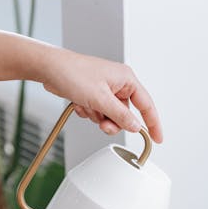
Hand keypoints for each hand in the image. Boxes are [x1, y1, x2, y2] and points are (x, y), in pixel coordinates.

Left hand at [41, 50, 162, 141]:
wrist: (50, 69)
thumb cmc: (73, 73)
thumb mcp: (100, 99)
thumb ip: (121, 116)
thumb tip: (136, 126)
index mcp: (126, 79)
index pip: (147, 105)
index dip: (153, 124)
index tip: (157, 139)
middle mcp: (118, 84)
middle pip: (126, 115)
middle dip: (113, 122)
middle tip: (103, 123)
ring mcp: (106, 90)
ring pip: (111, 117)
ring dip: (98, 118)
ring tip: (87, 107)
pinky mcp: (94, 95)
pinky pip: (99, 114)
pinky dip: (90, 113)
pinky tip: (81, 103)